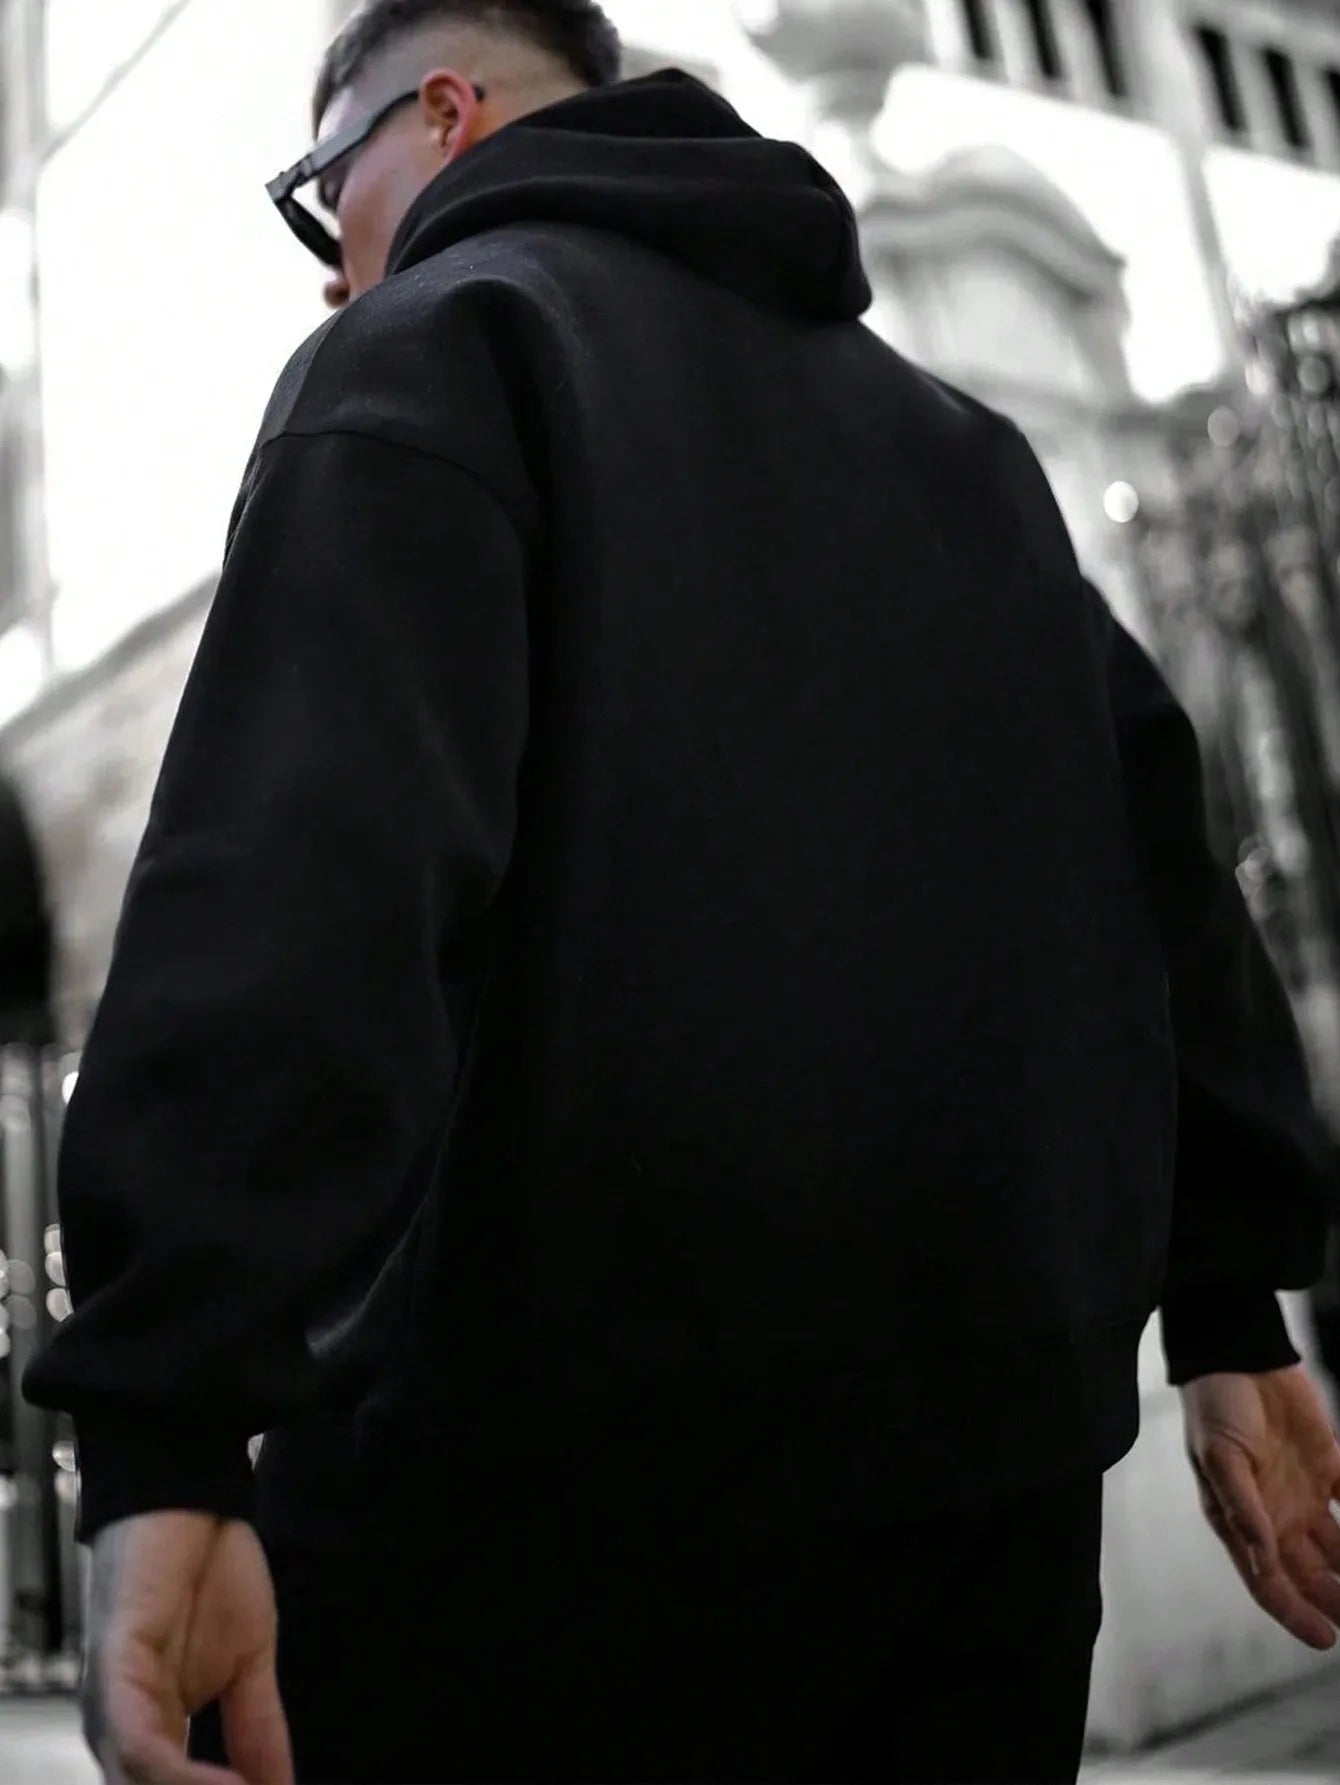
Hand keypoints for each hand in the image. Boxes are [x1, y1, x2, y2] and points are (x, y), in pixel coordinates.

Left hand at [82, 1510, 293, 1783]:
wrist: (191, 1500)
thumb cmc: (208, 1572)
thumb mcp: (249, 1663)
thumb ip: (258, 1729)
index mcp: (148, 1729)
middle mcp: (120, 1728)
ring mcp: (113, 1705)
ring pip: (143, 1784)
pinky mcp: (115, 1674)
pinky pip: (142, 1745)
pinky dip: (186, 1776)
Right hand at [1180, 1364, 1339, 1649]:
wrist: (1239, 1353)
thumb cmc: (1215, 1404)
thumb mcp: (1219, 1457)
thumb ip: (1241, 1506)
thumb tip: (1262, 1558)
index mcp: (1241, 1519)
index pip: (1269, 1581)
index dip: (1295, 1614)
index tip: (1326, 1639)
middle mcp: (1274, 1516)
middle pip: (1310, 1574)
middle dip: (1334, 1599)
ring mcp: (1302, 1495)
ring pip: (1337, 1550)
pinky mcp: (1328, 1469)